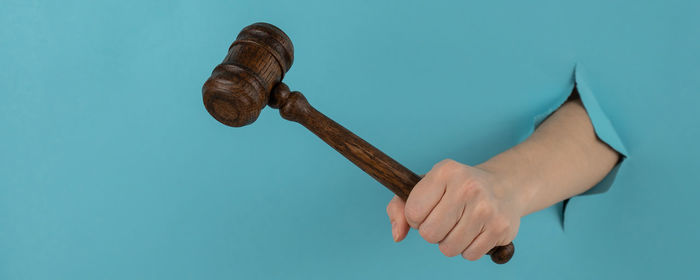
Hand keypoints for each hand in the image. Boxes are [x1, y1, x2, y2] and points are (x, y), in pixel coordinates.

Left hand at [386, 159, 522, 259]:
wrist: (504, 185)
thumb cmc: (455, 188)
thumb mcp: (426, 186)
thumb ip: (399, 207)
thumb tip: (397, 235)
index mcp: (445, 171)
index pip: (413, 212)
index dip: (415, 217)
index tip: (428, 209)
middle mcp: (468, 187)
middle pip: (429, 234)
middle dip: (432, 232)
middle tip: (445, 219)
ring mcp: (486, 207)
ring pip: (449, 248)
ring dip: (450, 242)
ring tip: (460, 224)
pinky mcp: (500, 227)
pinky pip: (469, 255)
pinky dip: (468, 248)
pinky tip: (476, 231)